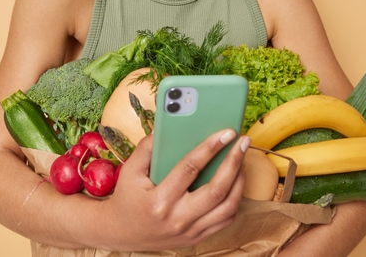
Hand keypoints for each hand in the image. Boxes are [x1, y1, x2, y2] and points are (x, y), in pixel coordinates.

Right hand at [93, 130, 249, 251]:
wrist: (122, 232)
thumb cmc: (127, 198)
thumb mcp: (130, 171)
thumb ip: (147, 148)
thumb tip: (166, 128)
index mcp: (159, 200)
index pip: (189, 169)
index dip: (210, 148)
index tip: (226, 133)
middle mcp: (177, 218)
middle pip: (217, 190)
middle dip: (234, 162)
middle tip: (243, 142)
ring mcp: (190, 231)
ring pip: (228, 207)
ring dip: (240, 181)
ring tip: (241, 160)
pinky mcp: (197, 237)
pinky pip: (225, 219)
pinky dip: (235, 199)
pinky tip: (235, 182)